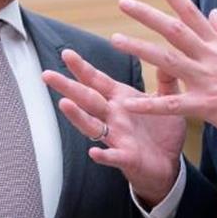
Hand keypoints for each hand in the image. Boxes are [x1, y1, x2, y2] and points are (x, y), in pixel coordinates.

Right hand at [42, 50, 185, 206]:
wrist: (169, 164)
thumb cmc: (162, 131)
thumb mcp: (167, 100)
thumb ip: (166, 80)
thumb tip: (165, 56)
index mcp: (121, 99)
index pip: (97, 81)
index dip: (82, 68)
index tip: (66, 53)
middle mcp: (113, 117)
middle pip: (87, 99)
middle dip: (68, 87)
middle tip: (47, 75)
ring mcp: (117, 137)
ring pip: (92, 125)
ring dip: (78, 116)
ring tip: (64, 105)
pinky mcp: (127, 157)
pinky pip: (113, 156)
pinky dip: (103, 155)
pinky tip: (93, 152)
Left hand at [110, 0, 216, 147]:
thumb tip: (212, 11)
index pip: (191, 12)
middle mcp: (211, 57)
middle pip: (174, 30)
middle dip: (147, 14)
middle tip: (122, 1)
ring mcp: (208, 80)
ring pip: (167, 60)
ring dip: (139, 49)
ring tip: (115, 40)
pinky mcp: (207, 106)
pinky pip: (173, 104)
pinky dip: (149, 104)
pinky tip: (128, 103)